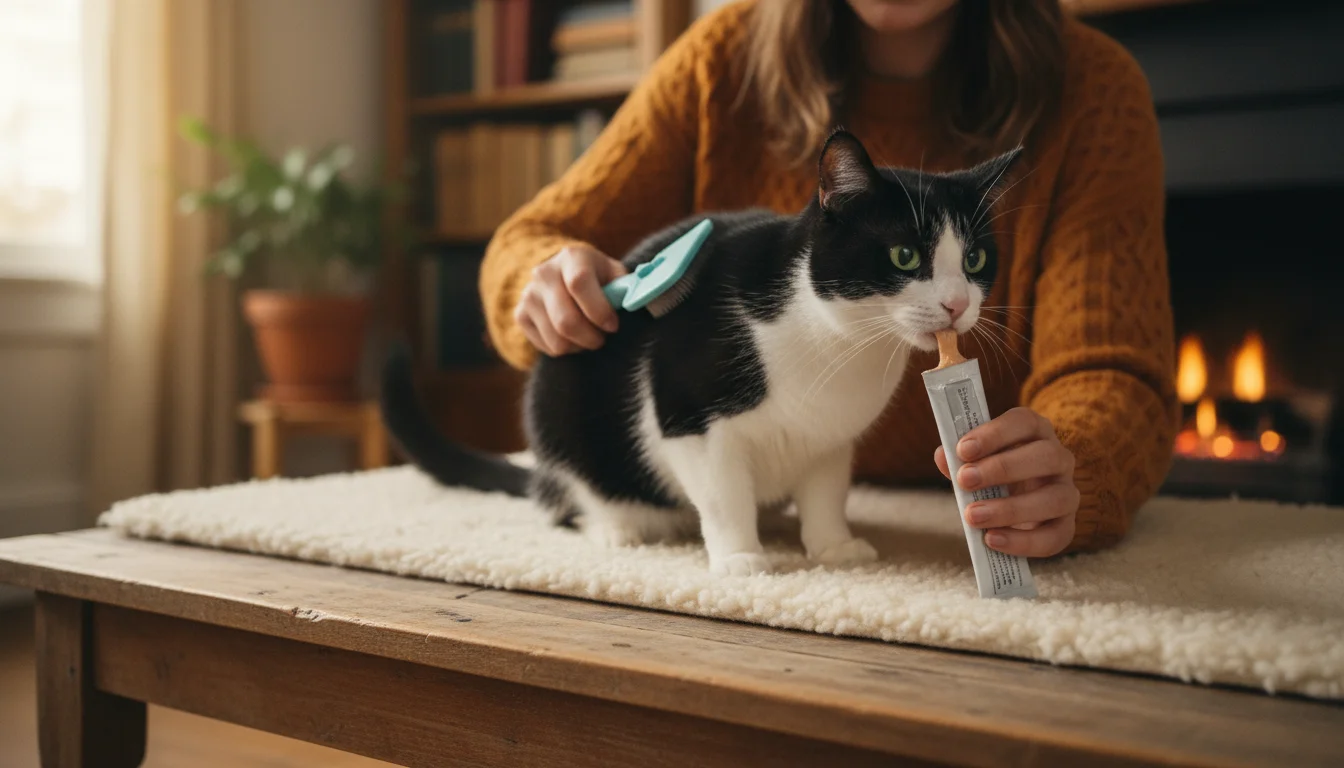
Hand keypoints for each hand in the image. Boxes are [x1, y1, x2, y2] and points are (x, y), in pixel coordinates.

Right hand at [514, 245, 627, 355]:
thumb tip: (642, 298)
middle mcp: (544, 273)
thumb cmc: (598, 278)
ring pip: (557, 340)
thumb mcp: (615, 274)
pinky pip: (547, 347)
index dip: (598, 310)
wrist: (562, 276)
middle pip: (565, 320)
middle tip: (602, 338)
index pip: (579, 283)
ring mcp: (529, 294)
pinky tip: (572, 337)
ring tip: (589, 336)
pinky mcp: (520, 314)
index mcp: (572, 257)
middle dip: (591, 337)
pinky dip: (565, 349)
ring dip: (580, 346)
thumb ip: (628, 287)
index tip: (613, 325)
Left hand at [933, 407, 1078, 557]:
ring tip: (974, 516)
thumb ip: (959, 459)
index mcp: (1036, 433)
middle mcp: (1059, 459)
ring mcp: (1067, 492)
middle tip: (965, 480)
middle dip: (1003, 468)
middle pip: (1045, 456)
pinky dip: (1023, 542)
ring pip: (1055, 498)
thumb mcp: (974, 463)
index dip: (995, 434)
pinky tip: (992, 540)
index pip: (1025, 422)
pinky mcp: (1067, 525)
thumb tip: (943, 457)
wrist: (1012, 510)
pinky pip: (1055, 536)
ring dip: (1011, 508)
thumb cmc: (991, 476)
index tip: (963, 449)